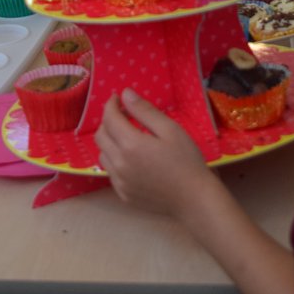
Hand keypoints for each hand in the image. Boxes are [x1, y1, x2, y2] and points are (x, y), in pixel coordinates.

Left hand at [96, 90, 211, 215]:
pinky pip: (110, 173)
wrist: (193, 199)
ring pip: (102, 155)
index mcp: (130, 145)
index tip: (118, 98)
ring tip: (127, 136)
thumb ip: (145, 111)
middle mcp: (119, 164)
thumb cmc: (186, 160)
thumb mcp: (169, 129)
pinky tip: (131, 159)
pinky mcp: (123, 195)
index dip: (111, 105)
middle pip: (100, 136)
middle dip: (107, 121)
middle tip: (123, 115)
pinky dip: (114, 160)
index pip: (109, 119)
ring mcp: (119, 182)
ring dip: (109, 141)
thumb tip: (125, 94)